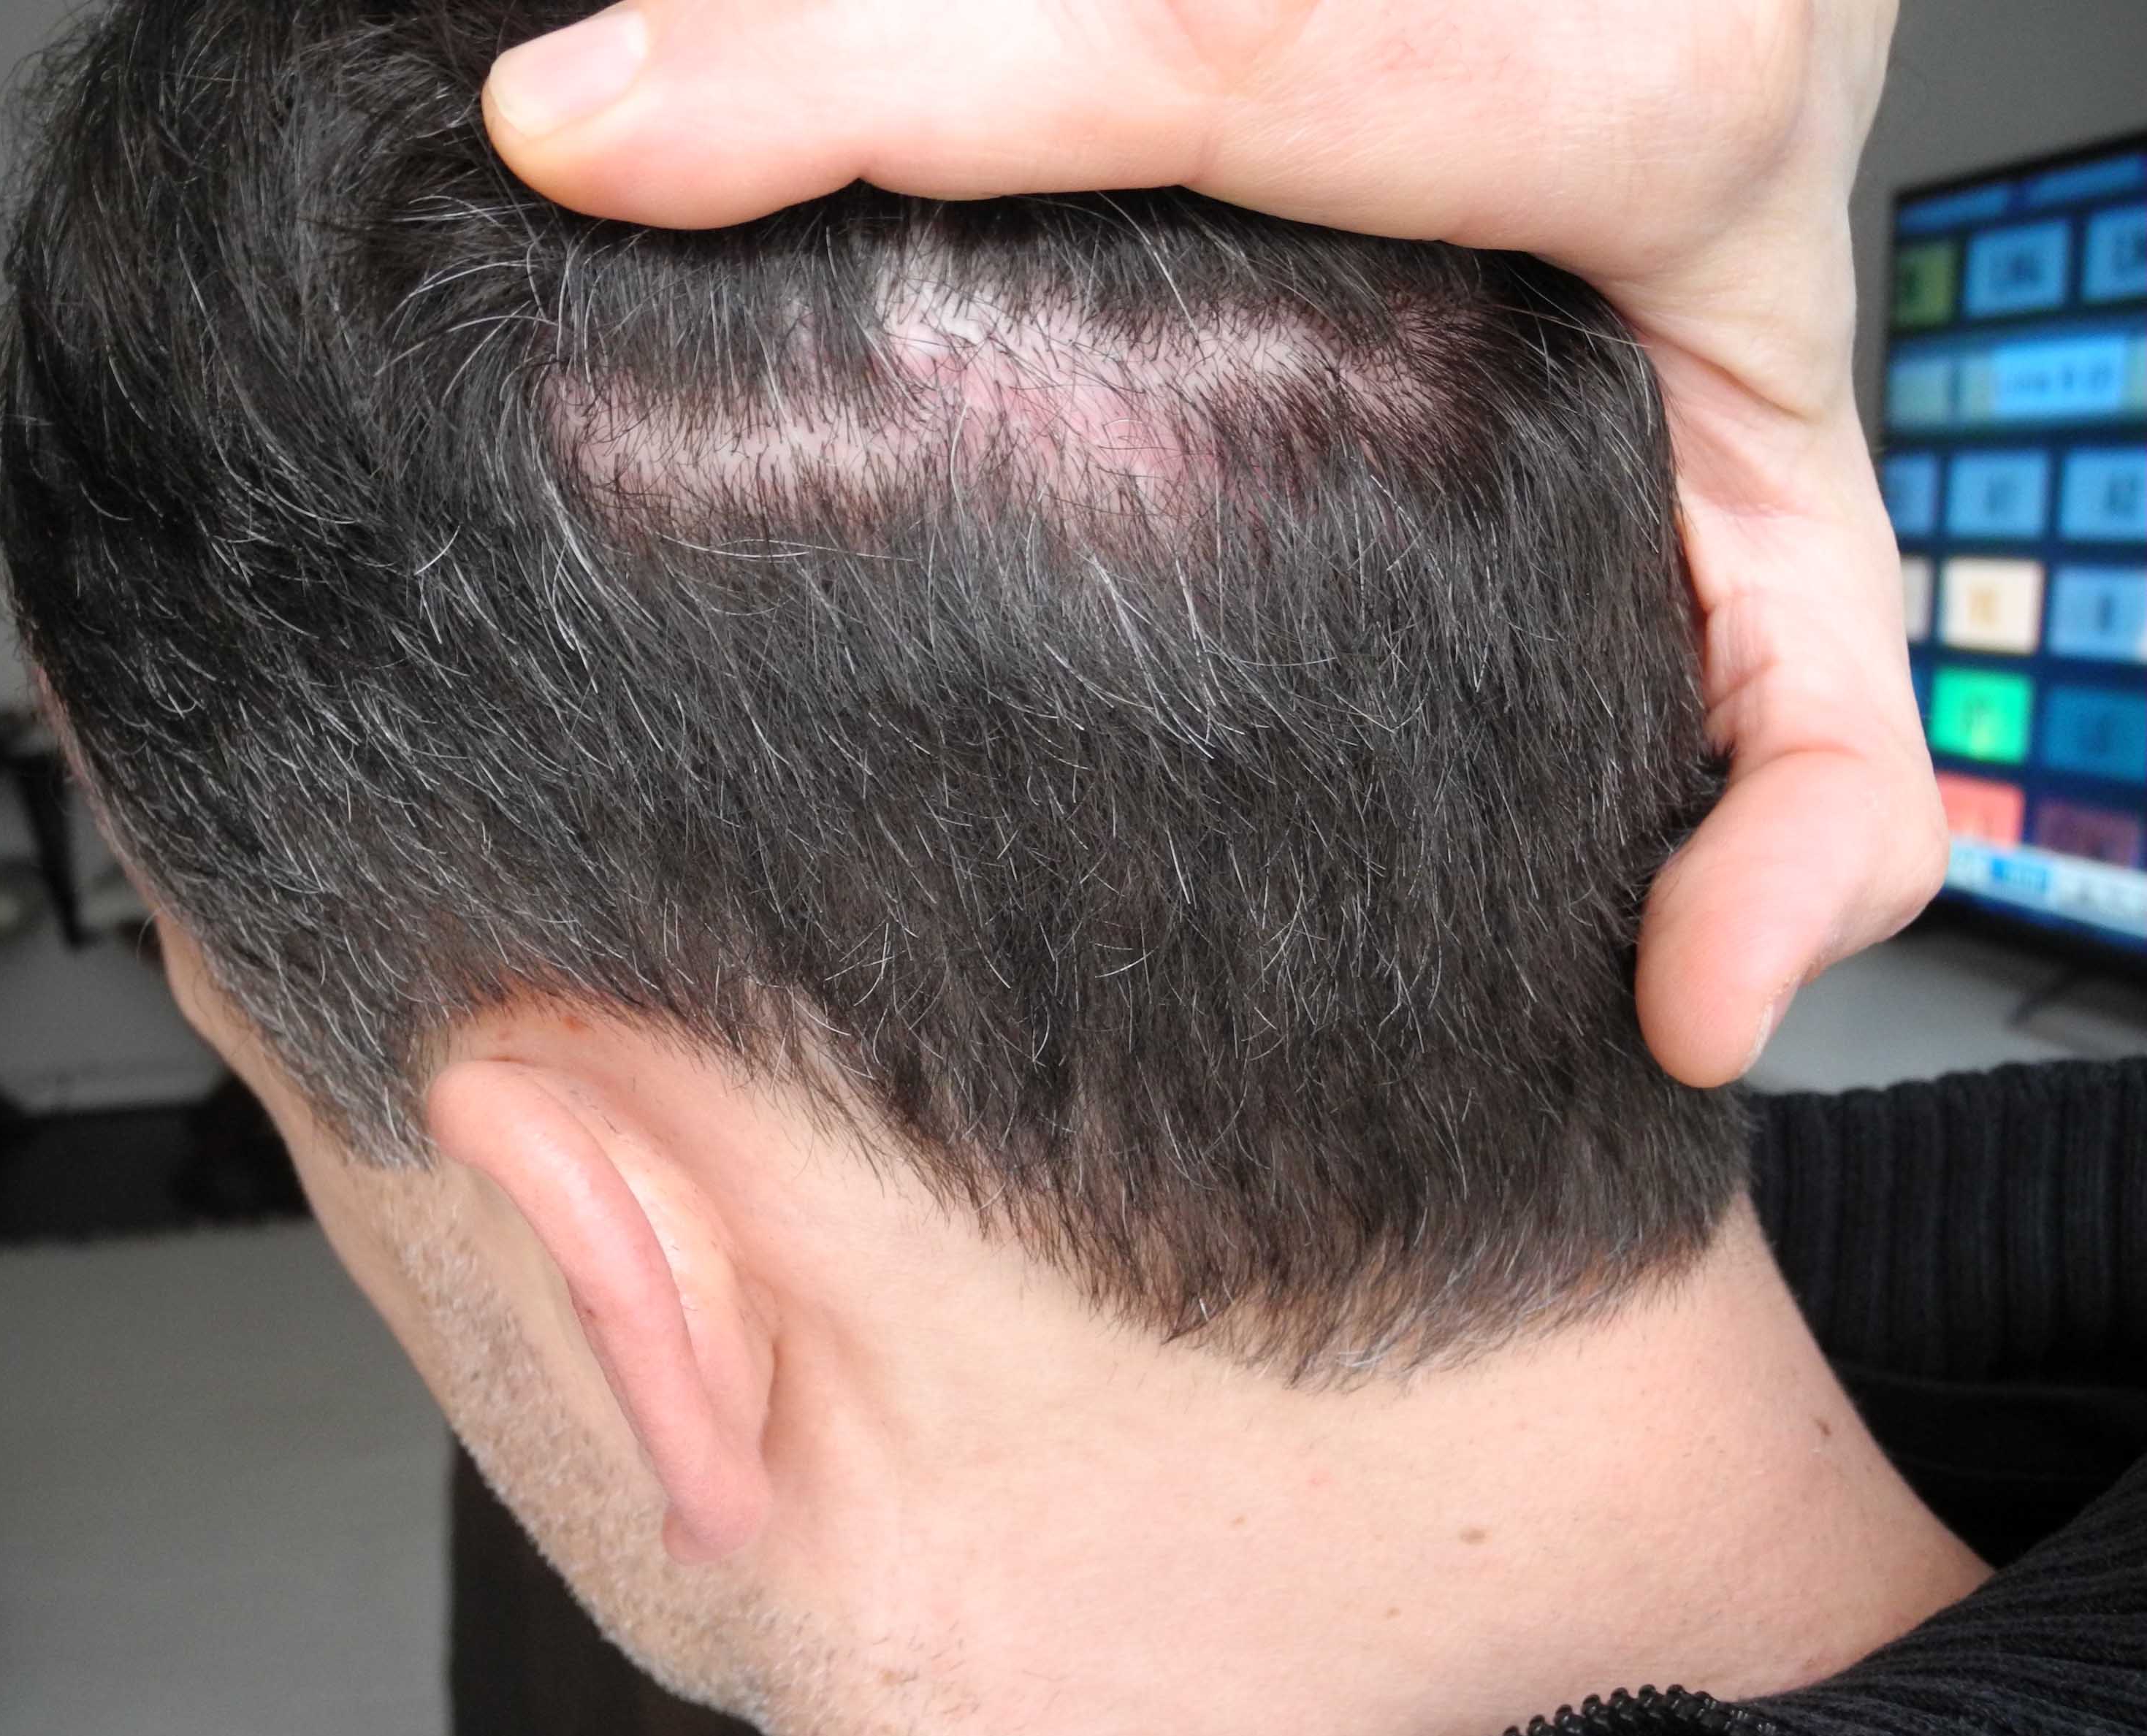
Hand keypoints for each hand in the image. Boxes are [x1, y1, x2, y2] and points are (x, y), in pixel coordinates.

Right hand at [483, 0, 1942, 1085]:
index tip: (596, 132)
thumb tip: (1687, 1009)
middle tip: (561, 113)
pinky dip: (868, 2)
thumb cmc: (1721, 342)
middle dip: (805, 20)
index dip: (882, 79)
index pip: (1232, 53)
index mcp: (1635, 107)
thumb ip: (1801, 793)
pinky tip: (749, 54)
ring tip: (617, 90)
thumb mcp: (1797, 582)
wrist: (1736, 56)